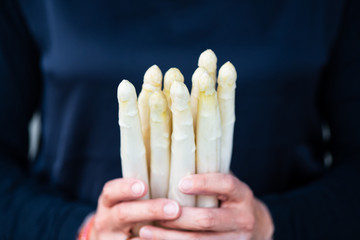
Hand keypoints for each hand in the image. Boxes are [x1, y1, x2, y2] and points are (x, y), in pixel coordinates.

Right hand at [89, 178, 180, 239]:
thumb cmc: (127, 211)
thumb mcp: (126, 199)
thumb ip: (142, 184)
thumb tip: (170, 151)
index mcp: (109, 202)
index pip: (111, 191)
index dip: (125, 188)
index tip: (143, 185)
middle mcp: (107, 221)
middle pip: (124, 214)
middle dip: (150, 210)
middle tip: (175, 208)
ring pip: (134, 239)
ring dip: (158, 234)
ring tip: (180, 230)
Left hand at [139, 173, 273, 239]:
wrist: (255, 226)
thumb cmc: (229, 199)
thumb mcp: (225, 185)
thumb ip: (208, 174)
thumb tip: (172, 156)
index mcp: (242, 194)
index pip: (226, 185)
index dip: (204, 183)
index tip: (180, 183)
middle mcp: (243, 218)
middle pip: (207, 219)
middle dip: (177, 217)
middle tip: (153, 211)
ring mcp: (237, 239)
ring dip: (170, 237)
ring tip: (145, 231)